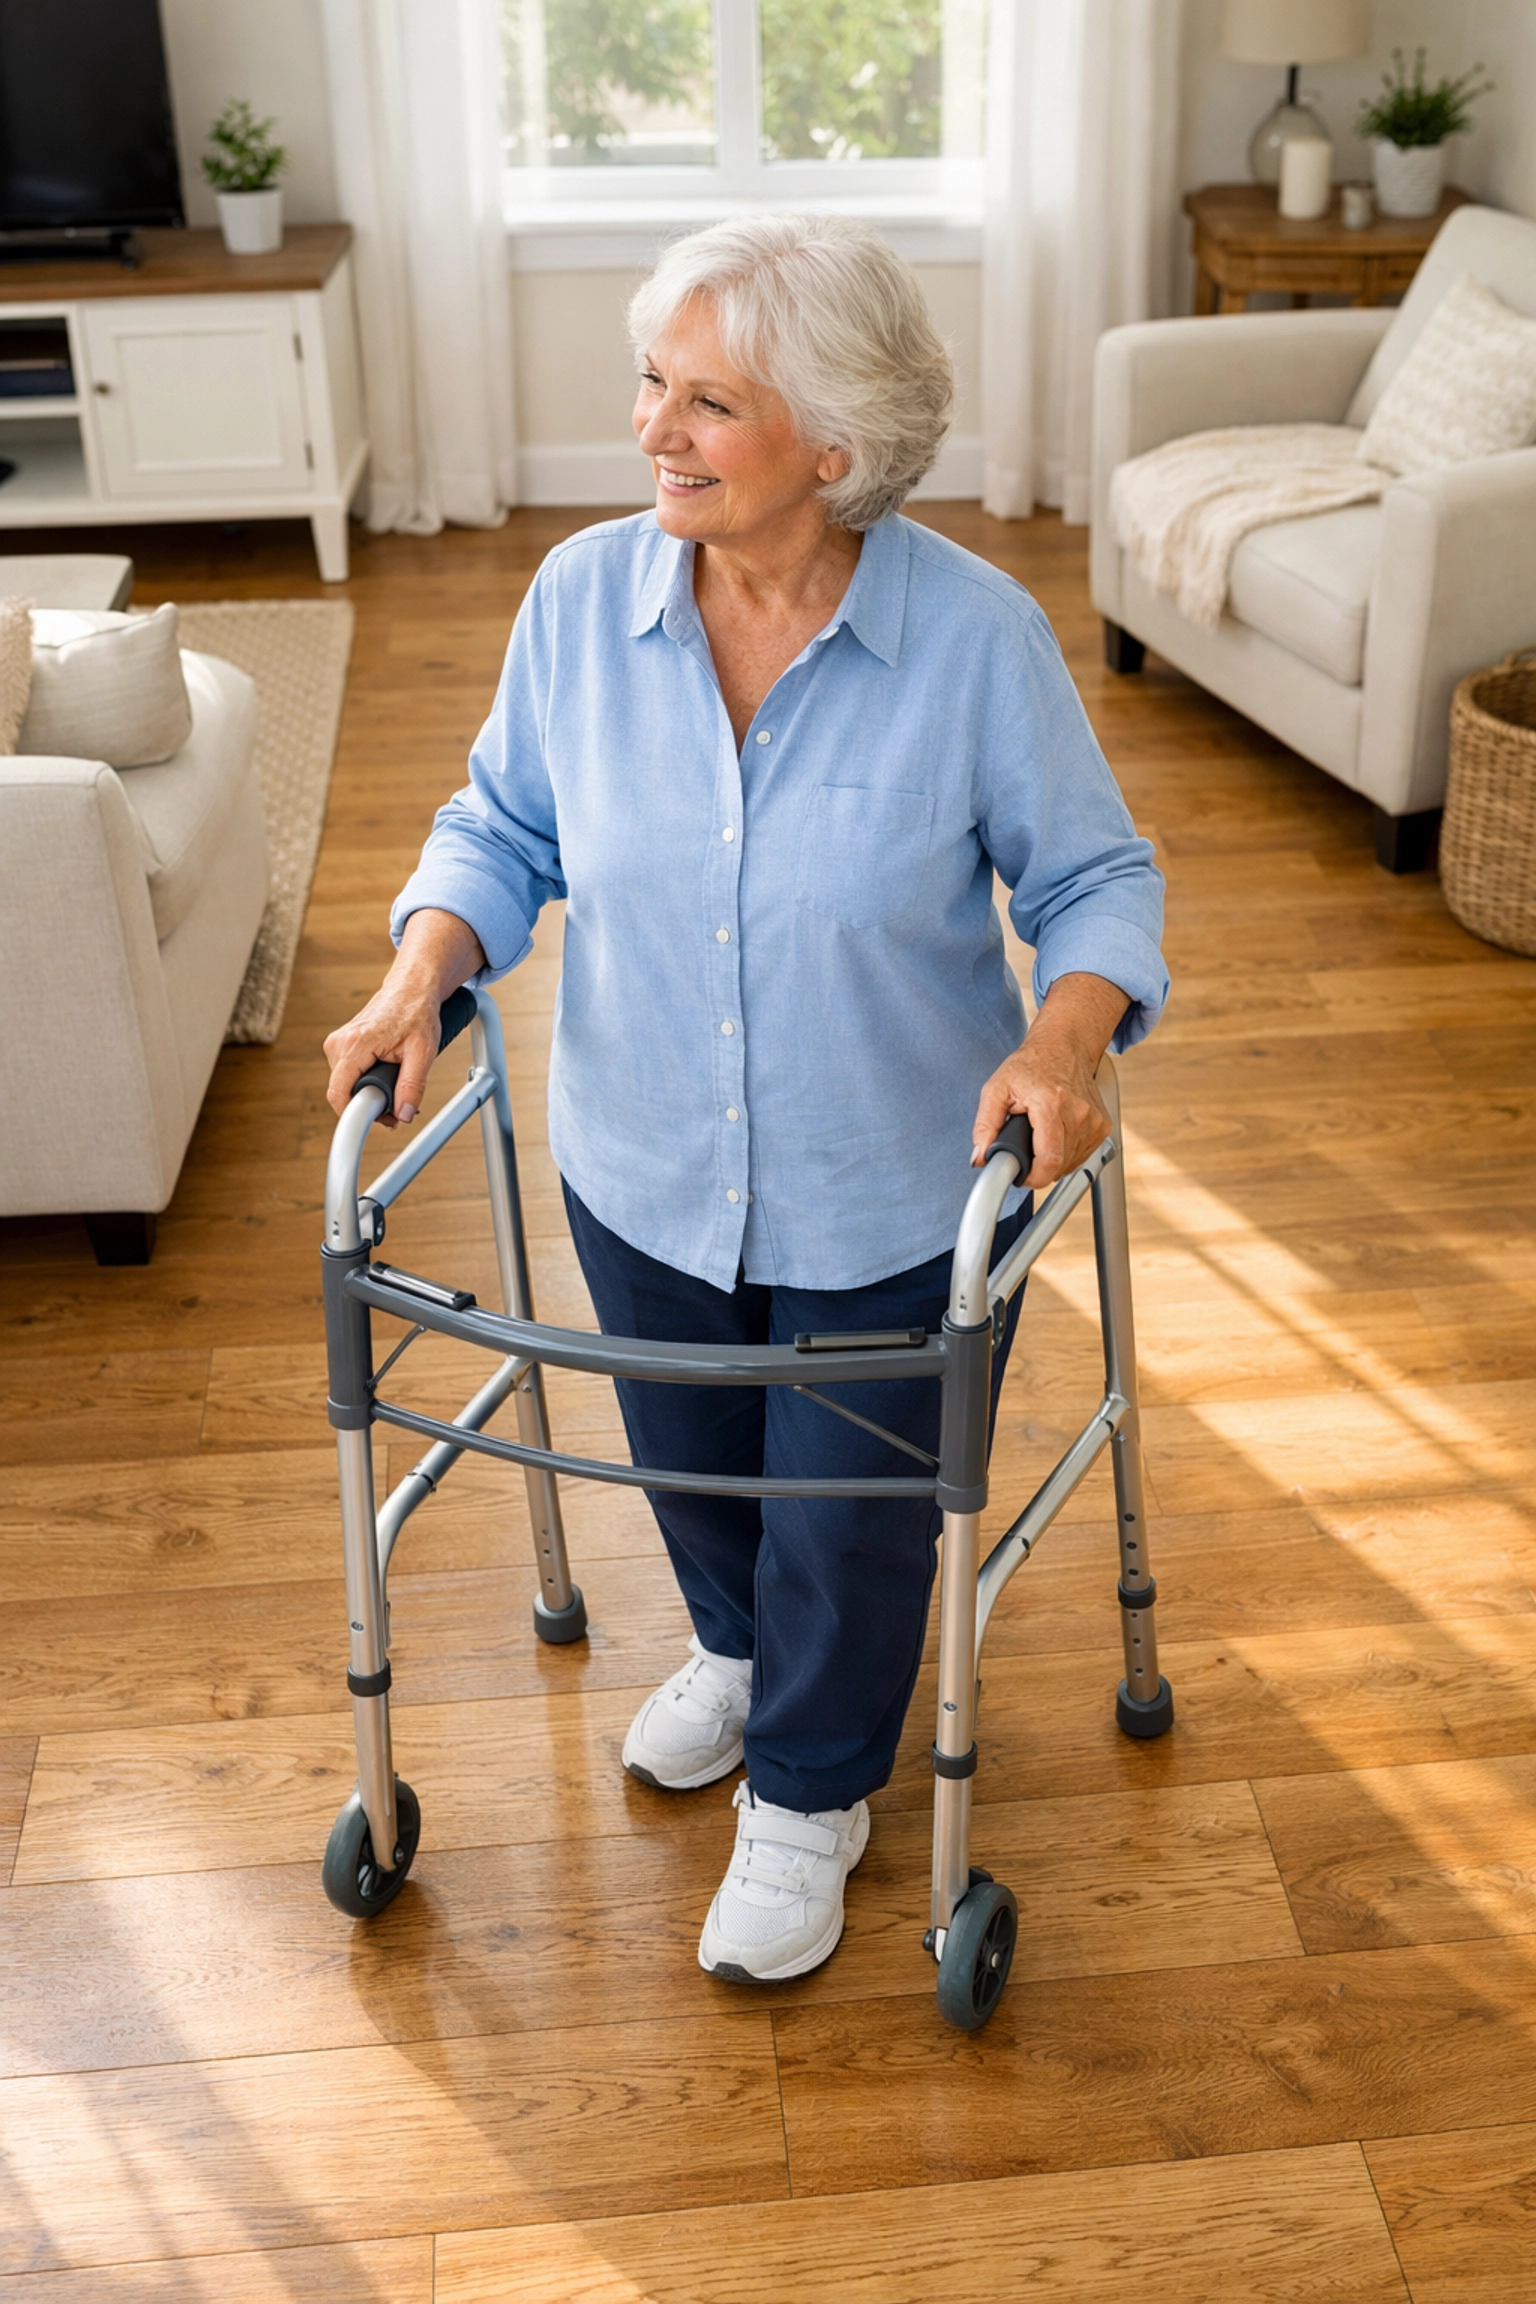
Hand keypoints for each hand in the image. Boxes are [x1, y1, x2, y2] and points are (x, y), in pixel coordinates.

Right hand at [323, 909, 485, 1125]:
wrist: (411, 988)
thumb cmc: (416, 1012)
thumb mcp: (422, 1051)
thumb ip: (412, 1086)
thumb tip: (404, 1115)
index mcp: (355, 1043)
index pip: (339, 1093)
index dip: (358, 1114)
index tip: (382, 1119)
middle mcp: (338, 1043)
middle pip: (344, 1092)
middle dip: (371, 1103)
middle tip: (400, 1102)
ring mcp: (336, 1044)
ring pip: (347, 1085)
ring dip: (370, 1092)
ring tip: (395, 1080)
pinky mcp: (340, 1046)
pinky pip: (348, 1075)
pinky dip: (366, 1081)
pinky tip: (385, 1073)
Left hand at [970, 972, 1129, 1188]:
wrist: (1063, 1047)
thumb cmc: (1030, 1066)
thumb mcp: (996, 1089)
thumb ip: (984, 1126)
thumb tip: (980, 1157)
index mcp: (1051, 1104)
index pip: (1049, 1160)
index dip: (1033, 1177)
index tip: (1022, 1176)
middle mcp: (1078, 1113)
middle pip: (1059, 1165)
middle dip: (1038, 1166)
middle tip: (1025, 1148)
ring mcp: (1093, 1120)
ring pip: (1071, 1164)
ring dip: (1053, 1160)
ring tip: (1040, 1137)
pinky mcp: (1102, 1125)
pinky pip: (1083, 1155)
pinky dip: (1067, 1153)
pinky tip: (1057, 1135)